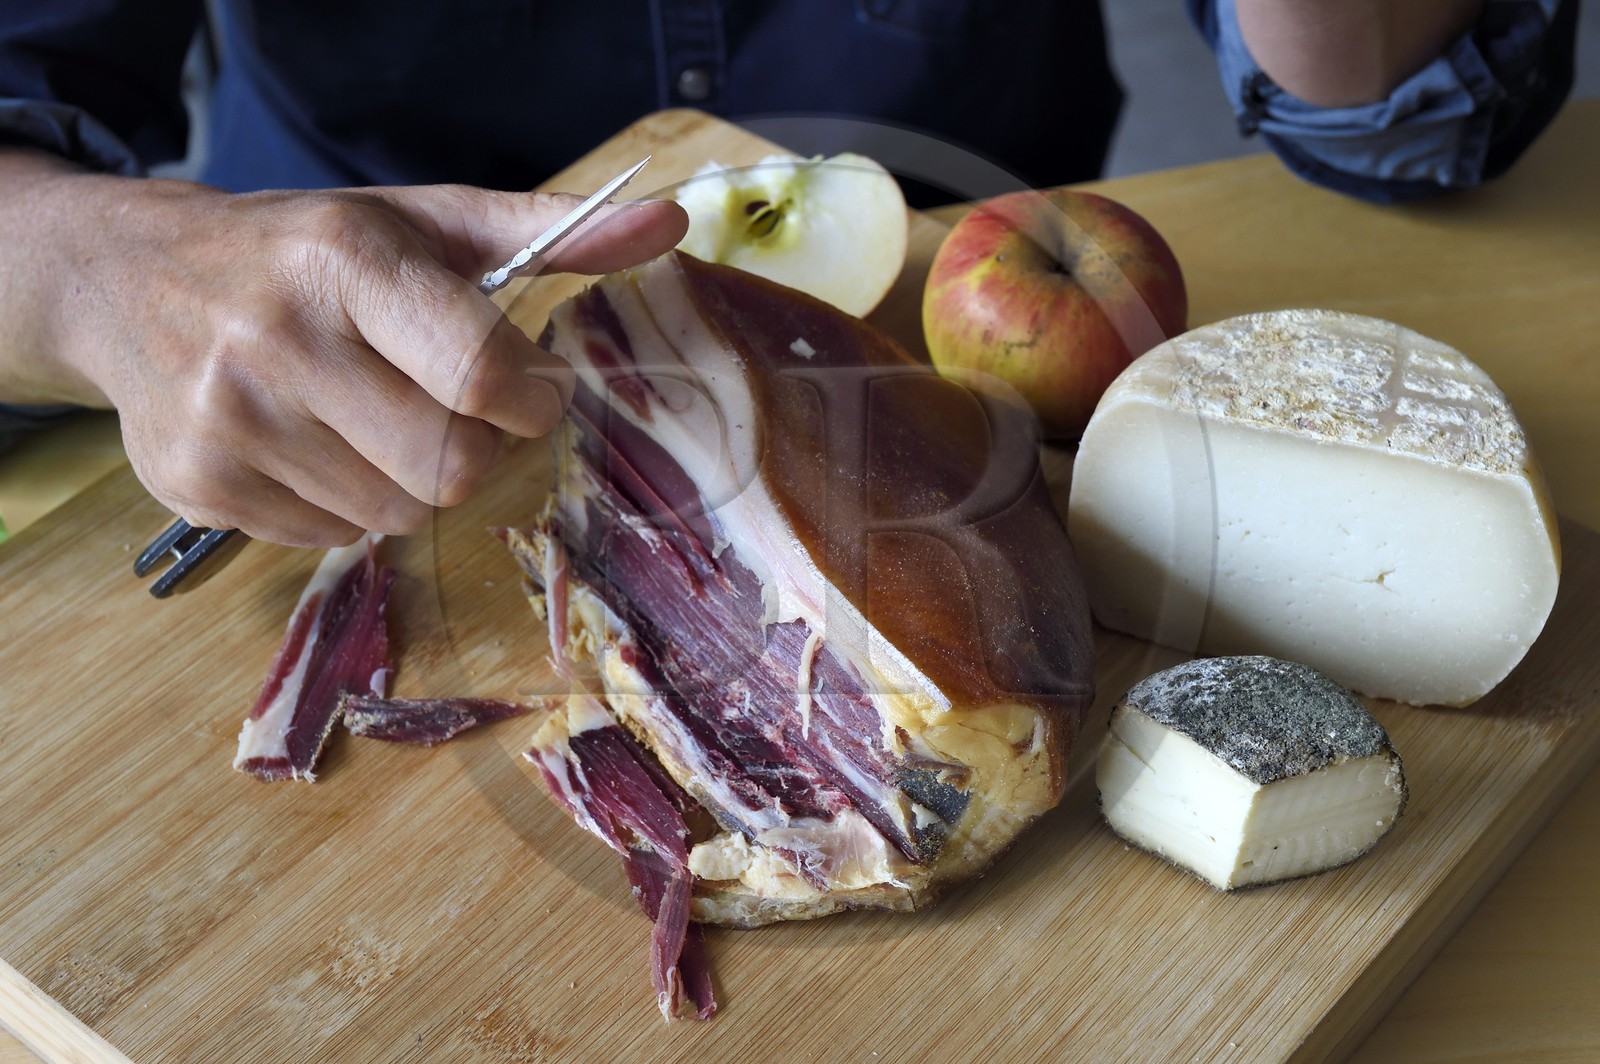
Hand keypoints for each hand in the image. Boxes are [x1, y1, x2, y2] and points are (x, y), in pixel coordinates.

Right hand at [0, 157, 686, 544]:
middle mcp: (276, 340)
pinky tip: (317, 442)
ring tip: (373, 415)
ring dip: (413, 476)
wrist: (129, 280)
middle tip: (452, 406)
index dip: (533, 399)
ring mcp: (228, 422)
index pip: (481, 373)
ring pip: (398, 513)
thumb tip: (669, 224)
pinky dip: (351, 502)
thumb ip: (551, 231)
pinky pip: (337, 537)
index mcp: (344, 261)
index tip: (531, 388)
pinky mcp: (197, 487)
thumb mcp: (421, 222)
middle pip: (451, 467)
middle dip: (477, 446)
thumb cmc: (304, 251)